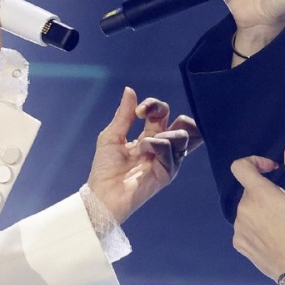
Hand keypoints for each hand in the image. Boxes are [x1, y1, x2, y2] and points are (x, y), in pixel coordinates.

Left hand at [85, 88, 201, 223]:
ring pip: (183, 136)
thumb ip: (124, 114)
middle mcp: (162, 147)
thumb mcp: (111, 136)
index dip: (154, 106)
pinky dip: (157, 146)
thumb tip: (130, 90)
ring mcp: (167, 161)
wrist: (101, 193)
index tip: (138, 110)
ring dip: (162, 133)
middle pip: (182, 123)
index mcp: (150, 136)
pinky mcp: (167, 173)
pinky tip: (143, 151)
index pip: (163, 113)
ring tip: (143, 143)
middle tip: (147, 115)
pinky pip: (172, 153)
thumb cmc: (104, 169)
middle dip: (164, 112)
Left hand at [229, 138, 284, 280]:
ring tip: (279, 223)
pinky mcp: (238, 243)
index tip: (272, 170)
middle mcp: (242, 209)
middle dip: (264, 192)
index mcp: (258, 194)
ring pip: (246, 208)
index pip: (240, 166)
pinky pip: (243, 226)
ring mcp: (238, 227)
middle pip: (249, 190)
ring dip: (259, 209)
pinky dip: (254, 226)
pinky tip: (270, 236)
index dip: (255, 162)